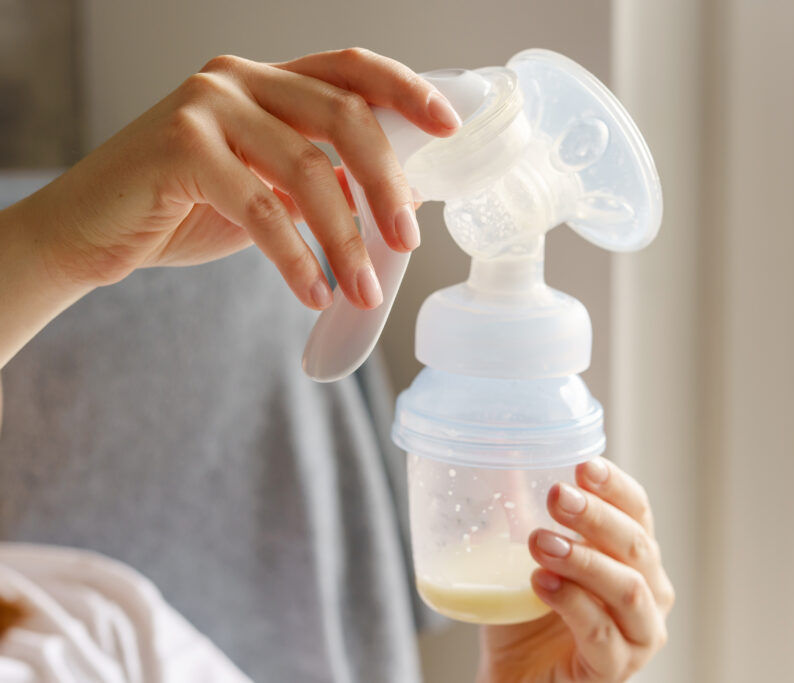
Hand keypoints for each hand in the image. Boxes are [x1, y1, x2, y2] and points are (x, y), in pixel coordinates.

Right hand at [16, 48, 459, 310]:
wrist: (93, 230)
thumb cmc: (187, 208)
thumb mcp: (269, 187)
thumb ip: (324, 180)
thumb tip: (404, 199)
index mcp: (269, 81)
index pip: (351, 69)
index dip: (406, 90)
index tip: (451, 126)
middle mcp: (240, 79)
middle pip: (342, 116)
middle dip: (385, 183)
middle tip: (408, 240)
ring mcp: (206, 106)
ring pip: (305, 168)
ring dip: (346, 239)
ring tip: (365, 291)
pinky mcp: (179, 148)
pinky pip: (261, 208)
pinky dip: (296, 258)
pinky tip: (314, 293)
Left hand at [477, 458, 674, 682]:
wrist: (516, 679)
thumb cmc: (526, 618)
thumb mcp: (521, 555)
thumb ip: (518, 510)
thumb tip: (502, 456)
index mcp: (633, 556)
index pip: (637, 510)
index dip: (615, 486)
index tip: (584, 464)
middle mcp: (649, 591)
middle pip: (636, 545)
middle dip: (597, 516)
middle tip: (557, 497)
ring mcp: (639, 634)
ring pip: (627, 589)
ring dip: (584, 560)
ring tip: (540, 542)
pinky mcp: (616, 669)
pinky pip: (602, 634)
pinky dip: (572, 604)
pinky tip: (541, 583)